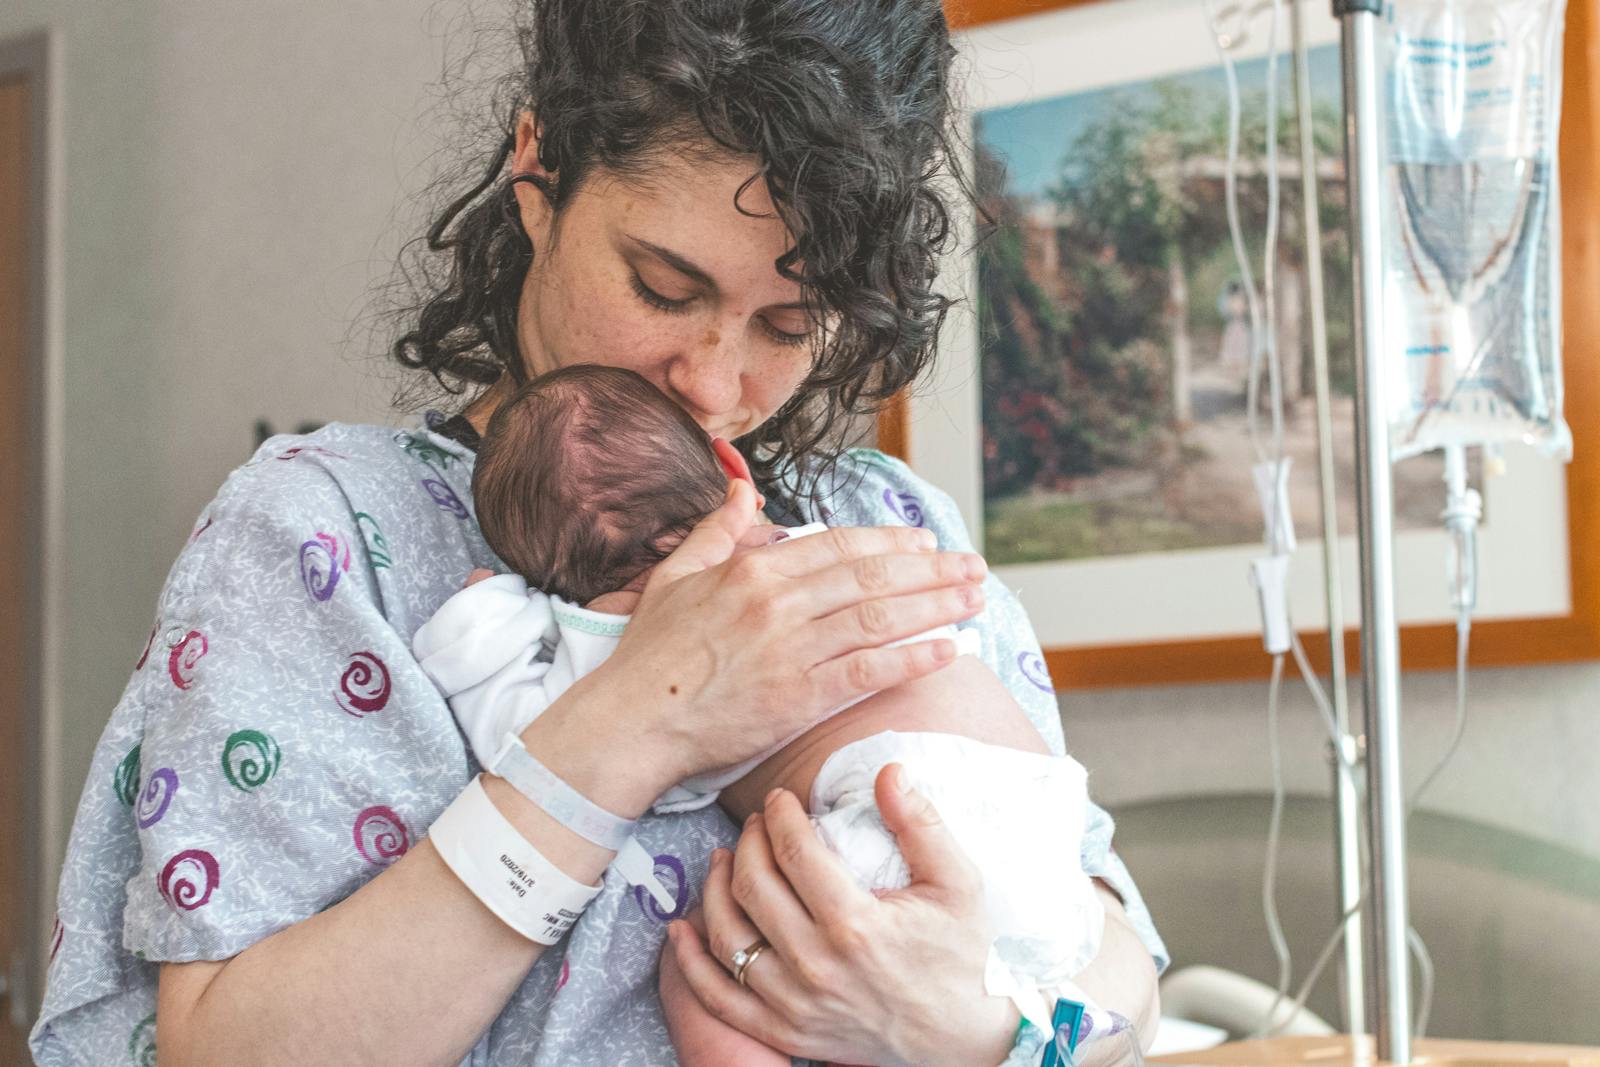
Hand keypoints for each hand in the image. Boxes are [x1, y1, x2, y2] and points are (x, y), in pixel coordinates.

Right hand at [591, 479, 986, 781]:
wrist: (631, 721)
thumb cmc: (650, 655)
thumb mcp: (676, 575)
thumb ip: (717, 528)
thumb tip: (739, 487)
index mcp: (753, 569)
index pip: (839, 545)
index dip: (890, 541)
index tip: (925, 540)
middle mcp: (778, 603)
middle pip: (872, 578)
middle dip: (931, 570)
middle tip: (973, 567)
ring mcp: (790, 649)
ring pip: (879, 619)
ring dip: (936, 607)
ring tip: (976, 600)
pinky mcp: (798, 697)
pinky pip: (868, 671)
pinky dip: (913, 659)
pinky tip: (948, 650)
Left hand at [667, 765, 1017, 1066]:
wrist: (965, 1040)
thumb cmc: (963, 956)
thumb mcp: (958, 884)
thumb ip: (921, 824)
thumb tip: (889, 771)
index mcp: (856, 925)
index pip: (794, 853)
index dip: (780, 816)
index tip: (781, 800)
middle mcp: (816, 967)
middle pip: (753, 887)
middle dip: (749, 842)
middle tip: (758, 822)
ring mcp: (795, 1005)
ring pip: (728, 935)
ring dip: (716, 887)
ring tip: (726, 858)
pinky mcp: (785, 1033)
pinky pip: (719, 997)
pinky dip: (691, 962)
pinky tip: (682, 929)